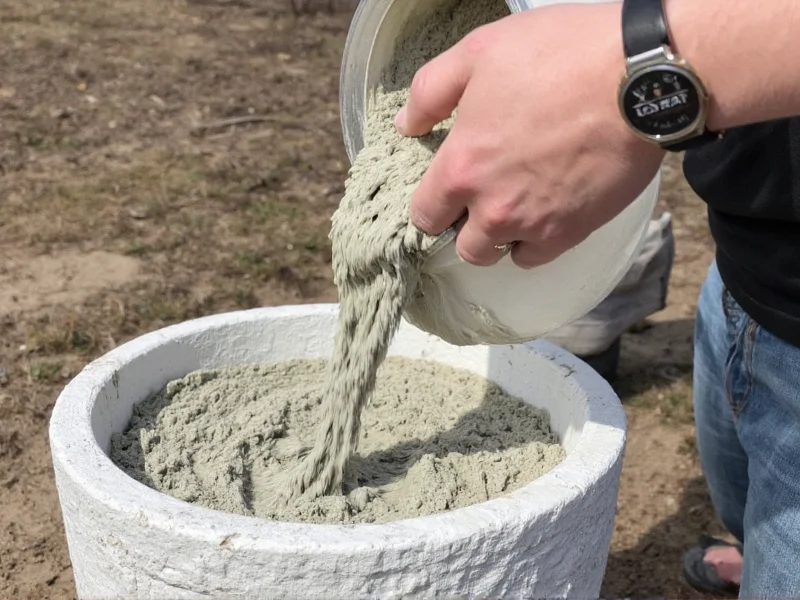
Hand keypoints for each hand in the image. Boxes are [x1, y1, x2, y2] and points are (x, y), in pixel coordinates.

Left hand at [395, 2, 664, 268]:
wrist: (640, 76)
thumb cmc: (559, 55)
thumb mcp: (479, 52)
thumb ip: (431, 92)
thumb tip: (406, 125)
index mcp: (462, 167)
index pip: (424, 215)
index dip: (430, 206)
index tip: (443, 194)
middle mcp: (493, 207)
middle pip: (462, 246)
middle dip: (465, 226)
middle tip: (481, 198)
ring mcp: (535, 224)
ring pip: (500, 254)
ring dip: (500, 236)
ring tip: (514, 205)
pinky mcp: (573, 231)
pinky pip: (538, 257)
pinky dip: (535, 242)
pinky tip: (543, 213)